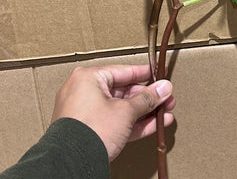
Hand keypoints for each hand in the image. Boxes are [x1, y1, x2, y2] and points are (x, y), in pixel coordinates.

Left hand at [51, 64, 174, 160]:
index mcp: (88, 78)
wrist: (71, 166)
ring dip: (145, 112)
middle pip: (124, 91)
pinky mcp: (88, 131)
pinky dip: (133, 124)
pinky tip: (152, 125)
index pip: (124, 71)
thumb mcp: (126, 111)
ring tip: (163, 113)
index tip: (158, 73)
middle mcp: (84, 92)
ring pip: (121, 108)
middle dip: (148, 97)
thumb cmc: (88, 133)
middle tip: (165, 98)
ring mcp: (85, 113)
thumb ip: (147, 98)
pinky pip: (115, 122)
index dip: (145, 73)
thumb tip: (163, 89)